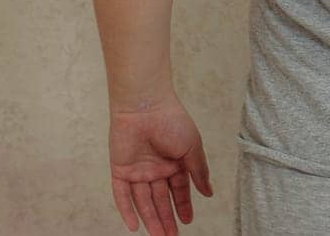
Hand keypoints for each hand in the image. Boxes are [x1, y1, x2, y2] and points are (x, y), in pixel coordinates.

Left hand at [108, 91, 213, 234]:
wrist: (146, 105)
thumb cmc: (173, 121)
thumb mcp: (192, 147)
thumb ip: (199, 171)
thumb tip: (209, 192)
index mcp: (174, 162)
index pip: (179, 190)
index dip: (183, 205)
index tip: (187, 221)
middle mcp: (156, 169)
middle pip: (161, 200)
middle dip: (167, 219)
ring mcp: (138, 170)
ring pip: (143, 201)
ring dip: (150, 219)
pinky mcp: (120, 169)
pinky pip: (122, 195)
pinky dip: (127, 210)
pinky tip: (134, 226)